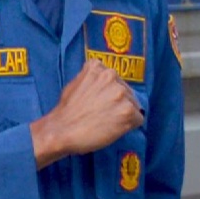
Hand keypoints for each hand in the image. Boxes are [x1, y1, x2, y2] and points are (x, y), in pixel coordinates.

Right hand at [30, 56, 144, 164]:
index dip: (109, 94)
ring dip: (124, 114)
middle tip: (103, 115)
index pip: (114, 80)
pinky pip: (138, 119)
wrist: (61, 130)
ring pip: (133, 105)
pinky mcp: (127, 111)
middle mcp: (112, 76)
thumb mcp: (75, 83)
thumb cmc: (65, 111)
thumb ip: (91, 79)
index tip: (101, 104)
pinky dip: (129, 126)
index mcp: (98, 67)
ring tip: (107, 122)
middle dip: (118, 103)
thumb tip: (102, 84)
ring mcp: (120, 93)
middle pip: (127, 91)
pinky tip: (114, 128)